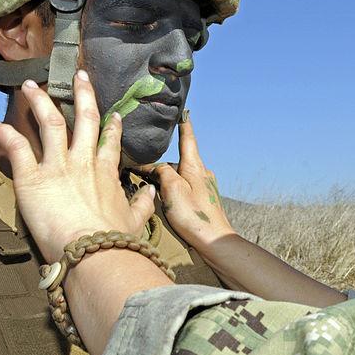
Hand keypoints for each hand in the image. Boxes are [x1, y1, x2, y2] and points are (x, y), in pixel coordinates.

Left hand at [0, 70, 154, 262]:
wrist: (93, 250)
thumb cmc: (115, 240)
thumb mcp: (135, 221)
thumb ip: (143, 204)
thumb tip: (152, 193)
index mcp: (106, 171)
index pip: (110, 141)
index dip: (112, 126)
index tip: (113, 115)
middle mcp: (83, 160)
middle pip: (84, 118)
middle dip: (81, 94)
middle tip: (78, 76)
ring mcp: (58, 166)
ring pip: (49, 123)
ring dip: (40, 102)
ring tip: (31, 85)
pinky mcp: (33, 178)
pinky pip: (18, 149)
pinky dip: (6, 135)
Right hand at [143, 115, 234, 252]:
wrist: (215, 241)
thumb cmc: (194, 215)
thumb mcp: (173, 189)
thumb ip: (163, 173)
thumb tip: (157, 168)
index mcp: (195, 167)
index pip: (188, 140)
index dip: (183, 126)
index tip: (183, 112)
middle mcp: (201, 173)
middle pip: (177, 163)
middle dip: (160, 167)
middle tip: (139, 172)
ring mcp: (203, 187)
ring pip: (178, 177)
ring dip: (165, 181)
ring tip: (149, 191)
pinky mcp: (203, 200)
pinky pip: (183, 189)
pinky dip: (172, 191)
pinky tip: (164, 202)